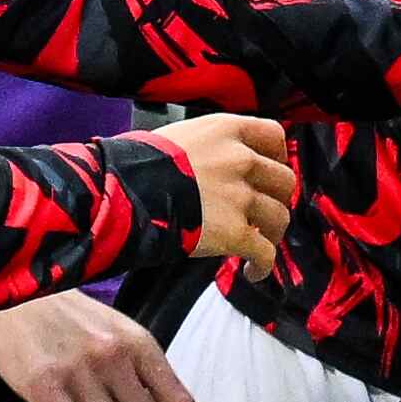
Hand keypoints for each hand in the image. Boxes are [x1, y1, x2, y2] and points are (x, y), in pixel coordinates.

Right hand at [148, 108, 300, 268]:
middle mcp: (239, 159)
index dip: (277, 155)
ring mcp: (238, 196)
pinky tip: (252, 271)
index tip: (270, 168)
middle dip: (276, 197)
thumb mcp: (176, 137)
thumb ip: (207, 147)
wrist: (117, 195)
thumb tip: (212, 164)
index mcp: (224, 130)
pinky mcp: (234, 232)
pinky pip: (265, 252)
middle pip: (283, 179)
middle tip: (262, 210)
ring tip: (258, 243)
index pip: (273, 135)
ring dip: (271, 233)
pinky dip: (263, 265)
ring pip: (279, 217)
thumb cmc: (133, 166)